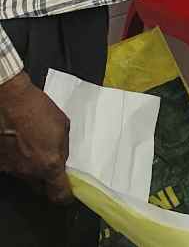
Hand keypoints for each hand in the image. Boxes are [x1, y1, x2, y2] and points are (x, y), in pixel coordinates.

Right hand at [0, 73, 72, 202]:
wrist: (11, 101)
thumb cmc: (39, 110)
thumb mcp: (63, 128)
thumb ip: (63, 149)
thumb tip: (61, 159)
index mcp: (49, 164)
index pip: (58, 194)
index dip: (65, 197)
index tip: (67, 196)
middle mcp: (29, 171)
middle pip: (40, 188)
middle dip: (47, 183)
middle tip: (51, 169)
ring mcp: (11, 168)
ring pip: (25, 177)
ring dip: (31, 170)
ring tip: (32, 150)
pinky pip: (11, 167)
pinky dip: (16, 161)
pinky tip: (18, 146)